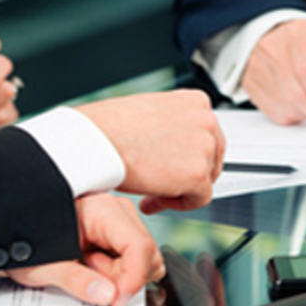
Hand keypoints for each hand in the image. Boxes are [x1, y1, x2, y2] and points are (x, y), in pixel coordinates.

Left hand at [7, 194, 164, 305]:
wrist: (12, 229)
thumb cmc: (25, 240)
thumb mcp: (44, 266)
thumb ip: (76, 280)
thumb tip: (107, 295)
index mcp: (102, 210)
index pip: (138, 245)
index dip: (133, 277)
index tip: (118, 299)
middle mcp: (117, 211)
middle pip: (146, 253)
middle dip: (124, 276)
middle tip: (91, 279)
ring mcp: (121, 221)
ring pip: (145, 257)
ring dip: (121, 273)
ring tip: (87, 268)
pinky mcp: (119, 232)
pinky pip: (134, 257)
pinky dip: (118, 270)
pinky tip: (92, 265)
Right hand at [77, 90, 224, 212]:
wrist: (94, 139)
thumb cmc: (108, 125)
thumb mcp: (150, 111)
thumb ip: (172, 124)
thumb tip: (174, 142)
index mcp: (196, 101)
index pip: (206, 135)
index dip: (188, 155)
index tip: (171, 165)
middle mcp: (207, 120)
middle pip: (211, 157)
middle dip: (189, 173)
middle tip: (165, 184)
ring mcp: (204, 147)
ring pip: (205, 179)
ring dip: (180, 189)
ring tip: (152, 193)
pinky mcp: (197, 174)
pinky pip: (199, 199)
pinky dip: (177, 205)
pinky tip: (152, 203)